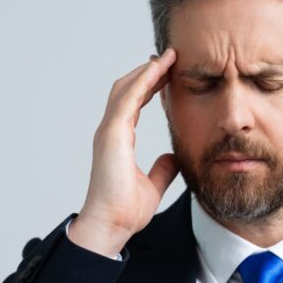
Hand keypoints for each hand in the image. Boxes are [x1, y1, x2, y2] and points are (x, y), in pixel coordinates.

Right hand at [71, 48, 179, 252]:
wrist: (111, 225)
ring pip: (126, 88)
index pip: (134, 103)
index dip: (149, 86)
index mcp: (119, 140)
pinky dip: (143, 81)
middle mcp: (111, 131)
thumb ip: (162, 170)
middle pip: (128, 90)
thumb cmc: (125, 211)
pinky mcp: (112, 134)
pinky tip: (158, 69)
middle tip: (171, 58)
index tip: (168, 74)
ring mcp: (109, 131)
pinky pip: (128, 98)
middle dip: (147, 72)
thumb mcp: (153, 186)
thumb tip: (173, 158)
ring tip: (168, 57)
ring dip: (146, 71)